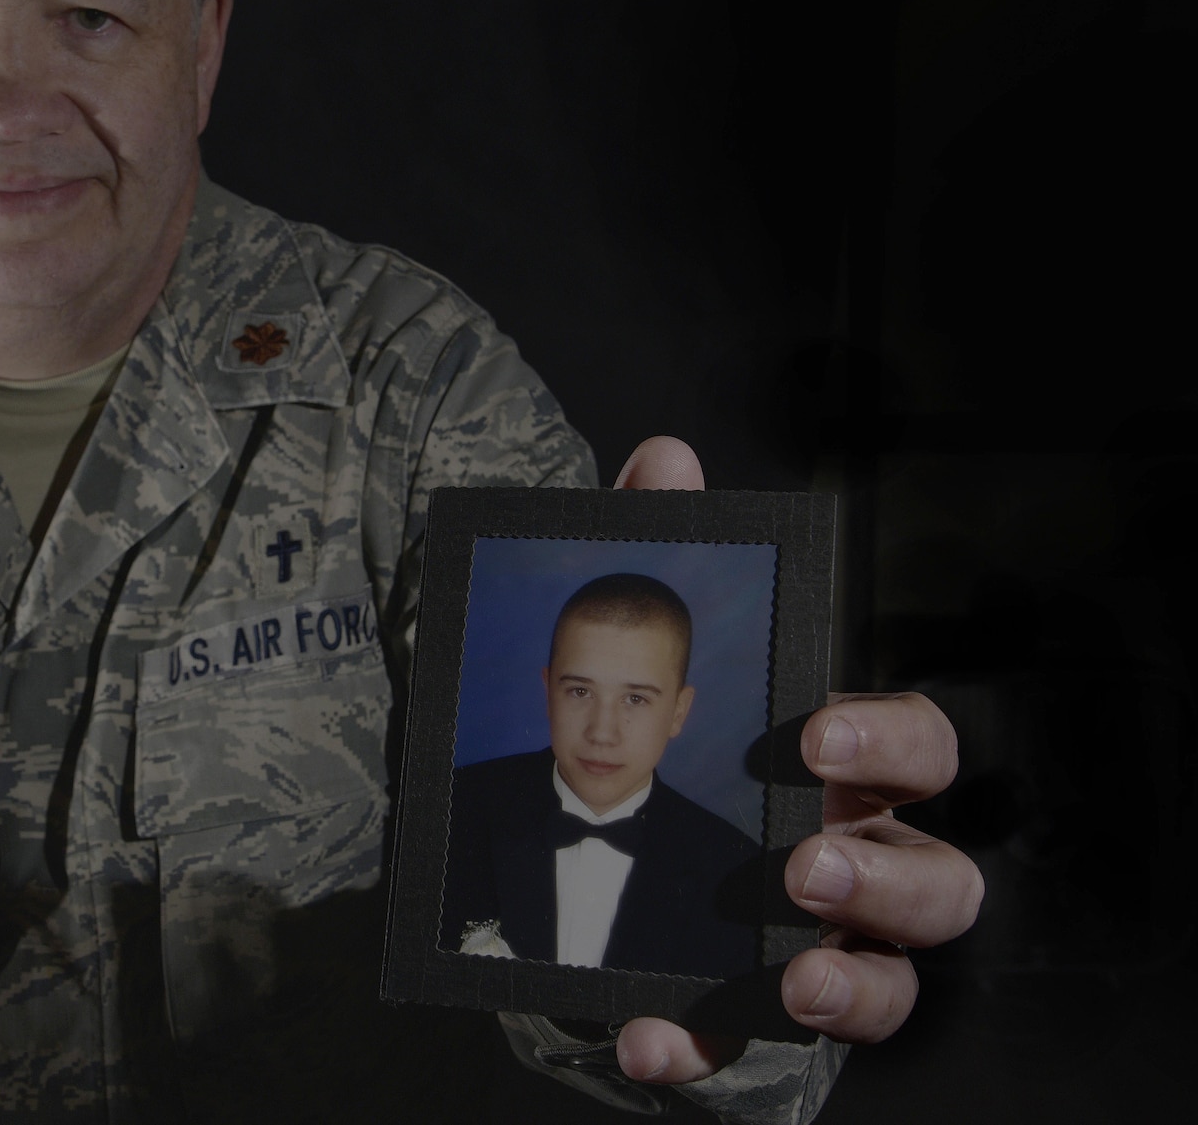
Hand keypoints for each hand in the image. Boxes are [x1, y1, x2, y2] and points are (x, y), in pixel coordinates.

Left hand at [604, 438, 984, 1084]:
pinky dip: (705, 1047)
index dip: (889, 739)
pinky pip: (748, 1049)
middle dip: (886, 881)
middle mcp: (851, 859)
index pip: (918, 747)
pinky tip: (648, 1037)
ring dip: (848, 987)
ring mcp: (810, 946)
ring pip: (887, 987)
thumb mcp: (641, 628)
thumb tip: (667, 463)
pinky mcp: (738, 1010)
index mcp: (840, 767)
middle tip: (804, 868)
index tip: (818, 732)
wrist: (572, 836)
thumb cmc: (657, 729)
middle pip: (940, 883)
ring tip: (788, 980)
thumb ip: (659, 549)